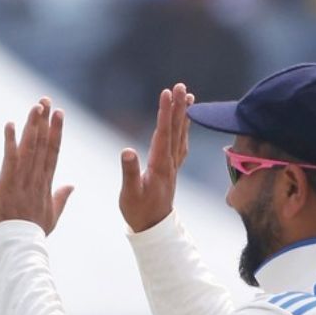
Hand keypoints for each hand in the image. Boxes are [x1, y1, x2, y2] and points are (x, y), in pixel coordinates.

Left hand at [0, 98, 73, 233]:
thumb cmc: (33, 232)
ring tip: (35, 106)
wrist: (18, 245)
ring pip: (30, 147)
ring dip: (32, 125)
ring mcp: (22, 179)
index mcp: (46, 183)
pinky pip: (9, 158)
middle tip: (46, 100)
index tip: (59, 113)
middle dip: (45, 121)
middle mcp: (36, 177)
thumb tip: (71, 186)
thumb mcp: (52, 215)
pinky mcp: (7, 182)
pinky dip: (10, 141)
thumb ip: (61, 198)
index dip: (56, 131)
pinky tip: (10, 125)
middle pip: (44, 144)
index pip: (53, 152)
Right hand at [119, 82, 194, 232]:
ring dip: (184, 115)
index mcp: (159, 165)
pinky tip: (185, 123)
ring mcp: (173, 166)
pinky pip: (181, 144)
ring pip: (180, 135)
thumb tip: (127, 150)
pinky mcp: (172, 170)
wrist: (153, 228)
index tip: (167, 92)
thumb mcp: (129, 193)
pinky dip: (184, 130)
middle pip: (175, 129)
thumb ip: (129, 172)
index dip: (165, 112)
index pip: (162, 133)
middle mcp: (170, 162)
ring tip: (189, 97)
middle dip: (178, 106)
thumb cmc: (138, 211)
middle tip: (180, 86)